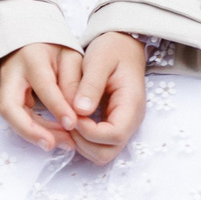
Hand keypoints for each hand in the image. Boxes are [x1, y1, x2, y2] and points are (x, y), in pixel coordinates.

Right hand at [0, 42, 84, 152]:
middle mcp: (11, 74)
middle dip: (30, 130)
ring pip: (11, 116)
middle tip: (54, 144)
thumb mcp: (71, 56)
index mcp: (32, 59)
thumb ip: (74, 81)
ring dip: (34, 134)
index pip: (43, 87)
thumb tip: (77, 111)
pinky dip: (34, 129)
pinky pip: (16, 117)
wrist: (31, 39)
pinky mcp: (5, 96)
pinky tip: (54, 137)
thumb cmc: (55, 46)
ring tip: (62, 143)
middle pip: (10, 108)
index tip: (73, 124)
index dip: (57, 107)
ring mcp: (4, 86)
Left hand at [63, 32, 150, 165]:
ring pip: (101, 154)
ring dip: (81, 144)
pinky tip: (73, 122)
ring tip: (69, 121)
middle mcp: (130, 120)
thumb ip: (91, 85)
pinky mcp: (113, 126)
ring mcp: (122, 125)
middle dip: (83, 143)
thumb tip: (80, 110)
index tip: (73, 114)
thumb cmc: (112, 50)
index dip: (89, 132)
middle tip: (69, 121)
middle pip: (107, 152)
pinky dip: (82, 141)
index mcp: (131, 104)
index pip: (114, 135)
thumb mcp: (99, 60)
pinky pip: (98, 146)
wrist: (123, 45)